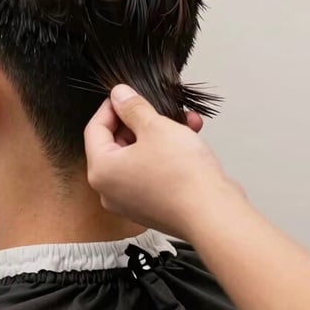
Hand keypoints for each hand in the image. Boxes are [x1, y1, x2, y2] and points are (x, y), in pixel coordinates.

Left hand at [84, 84, 242, 238]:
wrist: (214, 214)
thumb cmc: (182, 176)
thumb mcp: (155, 127)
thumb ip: (133, 107)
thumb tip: (119, 95)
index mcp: (101, 170)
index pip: (95, 129)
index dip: (112, 106)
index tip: (126, 94)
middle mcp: (111, 190)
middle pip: (117, 143)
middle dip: (141, 120)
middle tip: (155, 105)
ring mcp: (132, 201)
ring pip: (140, 155)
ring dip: (160, 133)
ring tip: (182, 119)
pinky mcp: (154, 206)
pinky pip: (153, 171)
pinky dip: (168, 153)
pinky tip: (190, 136)